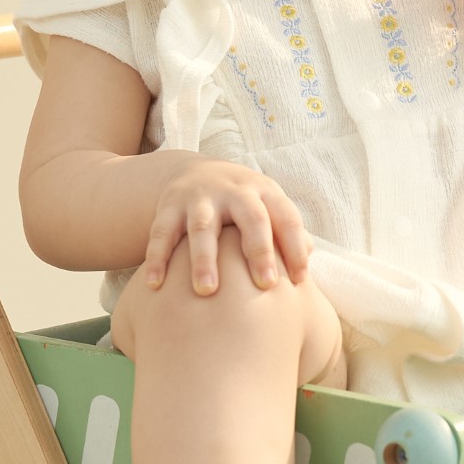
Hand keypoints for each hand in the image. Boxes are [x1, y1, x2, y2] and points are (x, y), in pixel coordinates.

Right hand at [141, 155, 311, 296]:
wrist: (196, 173)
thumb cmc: (244, 204)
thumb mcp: (268, 207)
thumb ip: (287, 231)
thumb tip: (308, 256)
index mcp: (264, 192)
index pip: (286, 218)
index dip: (294, 248)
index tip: (298, 281)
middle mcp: (233, 191)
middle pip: (250, 219)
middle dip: (258, 251)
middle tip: (264, 285)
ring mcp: (199, 198)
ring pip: (202, 228)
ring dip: (204, 259)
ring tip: (207, 291)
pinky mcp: (169, 206)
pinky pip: (161, 234)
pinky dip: (157, 258)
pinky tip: (156, 284)